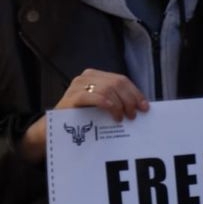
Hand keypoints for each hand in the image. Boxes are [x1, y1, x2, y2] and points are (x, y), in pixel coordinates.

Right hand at [18, 70, 148, 161]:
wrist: (57, 128)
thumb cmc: (84, 117)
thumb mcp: (103, 106)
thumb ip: (119, 101)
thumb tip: (143, 106)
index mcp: (96, 76)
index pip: (122, 80)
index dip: (135, 93)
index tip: (145, 107)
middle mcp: (86, 77)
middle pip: (117, 83)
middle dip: (129, 99)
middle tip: (133, 115)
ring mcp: (76, 86)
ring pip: (106, 88)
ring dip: (119, 104)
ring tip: (121, 118)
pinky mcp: (70, 98)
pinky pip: (90, 96)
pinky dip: (105, 103)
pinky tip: (112, 112)